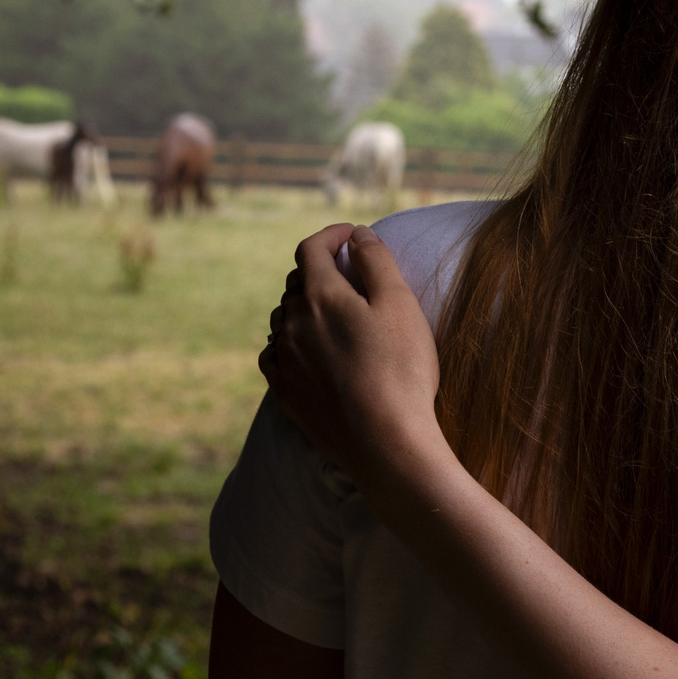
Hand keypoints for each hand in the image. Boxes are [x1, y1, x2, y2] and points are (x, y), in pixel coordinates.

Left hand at [260, 223, 442, 483]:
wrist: (385, 443)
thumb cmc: (401, 370)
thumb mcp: (399, 304)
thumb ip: (376, 261)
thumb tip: (358, 235)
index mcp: (318, 296)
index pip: (311, 249)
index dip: (331, 235)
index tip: (351, 235)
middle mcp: (290, 324)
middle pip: (296, 282)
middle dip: (321, 270)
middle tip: (350, 273)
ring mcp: (283, 360)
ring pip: (285, 318)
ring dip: (305, 306)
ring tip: (333, 312)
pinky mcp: (284, 392)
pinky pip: (276, 353)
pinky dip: (291, 341)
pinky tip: (310, 350)